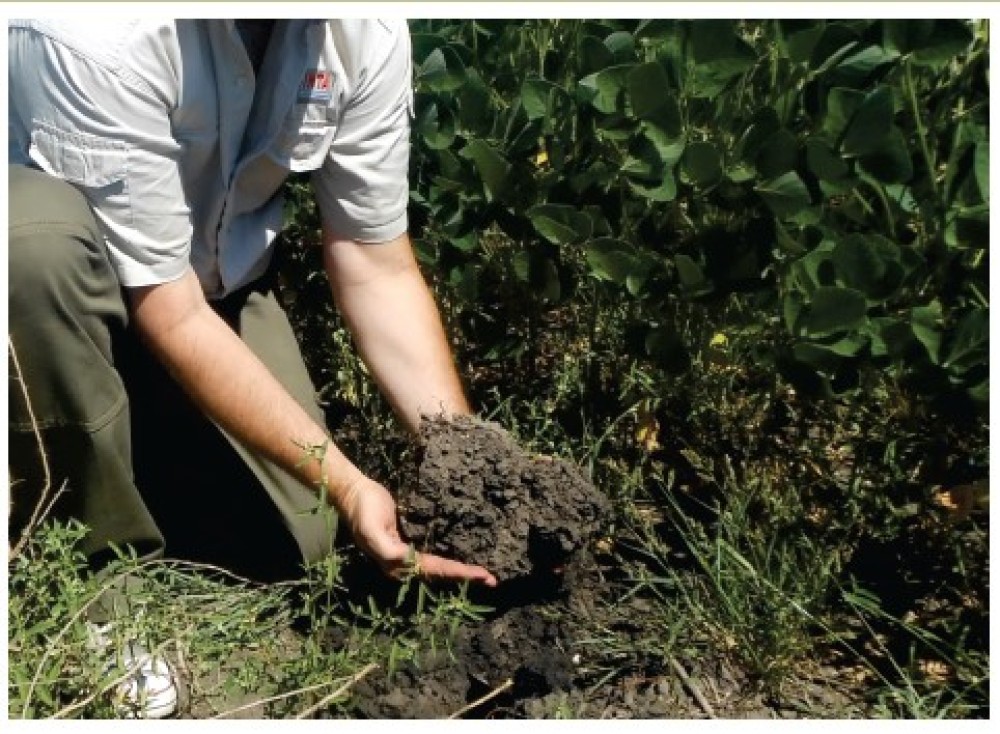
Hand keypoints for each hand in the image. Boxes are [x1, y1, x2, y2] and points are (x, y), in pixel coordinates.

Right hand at [342, 478, 496, 586]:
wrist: (354, 492)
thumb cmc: (364, 510)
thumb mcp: (372, 530)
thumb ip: (388, 550)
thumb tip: (408, 563)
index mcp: (396, 564)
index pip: (434, 570)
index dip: (459, 573)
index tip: (482, 575)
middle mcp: (403, 564)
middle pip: (440, 573)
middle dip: (465, 577)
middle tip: (492, 579)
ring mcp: (406, 553)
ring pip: (439, 567)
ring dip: (460, 571)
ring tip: (484, 575)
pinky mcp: (409, 540)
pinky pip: (434, 554)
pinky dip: (451, 559)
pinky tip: (465, 557)